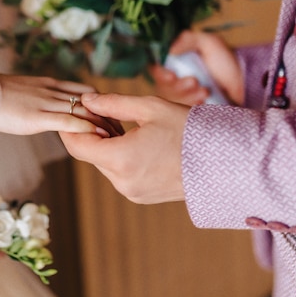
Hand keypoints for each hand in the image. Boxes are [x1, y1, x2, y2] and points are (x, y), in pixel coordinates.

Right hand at [0, 74, 123, 136]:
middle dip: (109, 115)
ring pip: (83, 110)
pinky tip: (97, 137)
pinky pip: (68, 121)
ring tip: (117, 137)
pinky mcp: (37, 117)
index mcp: (49, 84)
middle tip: (122, 130)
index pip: (84, 91)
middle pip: (90, 100)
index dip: (102, 104)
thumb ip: (36, 98)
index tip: (112, 117)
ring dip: (103, 123)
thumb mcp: (20, 92)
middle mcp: (52, 91)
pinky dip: (85, 128)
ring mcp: (45, 103)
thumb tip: (42, 108)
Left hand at [59, 93, 187, 203]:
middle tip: (102, 111)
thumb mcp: (150, 108)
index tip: (72, 110)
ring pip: (104, 164)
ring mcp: (132, 192)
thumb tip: (86, 100)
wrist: (225, 162)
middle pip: (90, 154)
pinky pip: (119, 174)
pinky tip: (135, 141)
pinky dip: (119, 157)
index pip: (77, 145)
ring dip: (106, 145)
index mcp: (121, 159)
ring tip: (124, 125)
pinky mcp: (141, 196)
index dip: (70, 127)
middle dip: (91, 132)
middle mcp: (122, 182)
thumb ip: (113, 104)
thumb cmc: (190, 130)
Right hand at [151, 30, 243, 104]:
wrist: (245, 83)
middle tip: (193, 82)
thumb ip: (189, 39)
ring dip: (189, 95)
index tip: (171, 76)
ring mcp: (183, 96)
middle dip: (178, 86)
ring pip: (175, 100)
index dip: (160, 74)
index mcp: (176, 63)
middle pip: (164, 87)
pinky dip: (195, 105)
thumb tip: (170, 49)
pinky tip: (206, 100)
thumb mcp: (209, 42)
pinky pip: (185, 111)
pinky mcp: (191, 109)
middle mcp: (176, 80)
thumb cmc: (225, 61)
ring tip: (205, 91)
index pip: (157, 69)